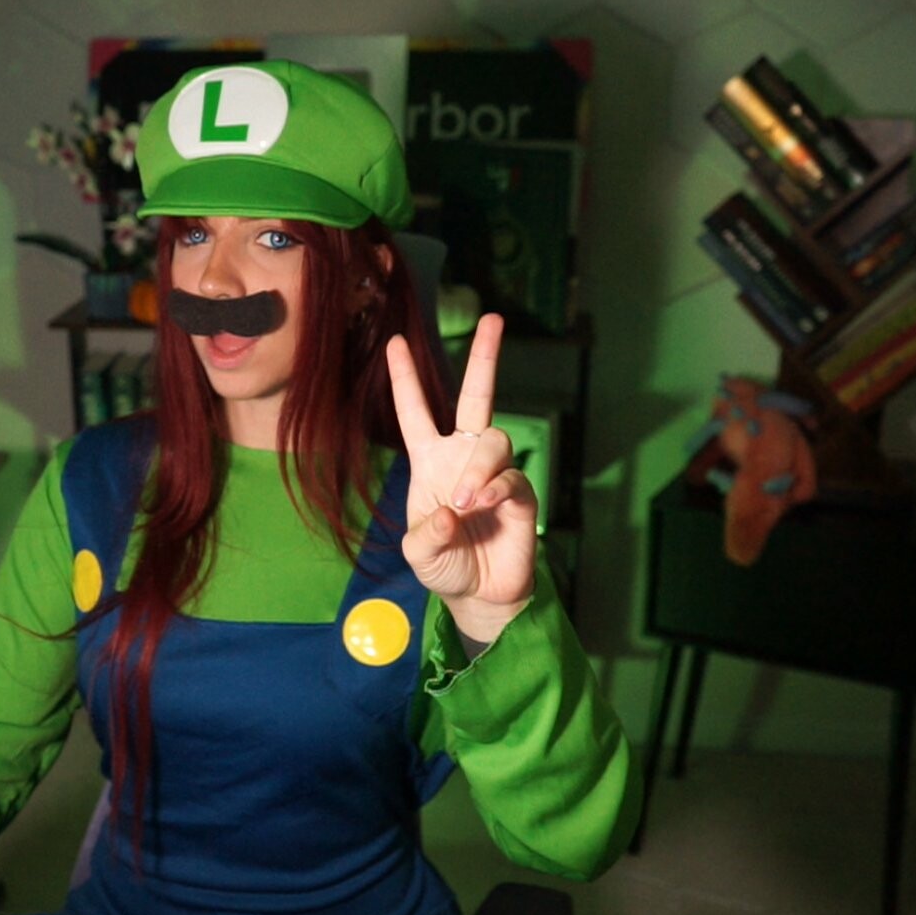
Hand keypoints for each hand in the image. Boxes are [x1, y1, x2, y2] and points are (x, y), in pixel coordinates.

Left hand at [386, 313, 537, 643]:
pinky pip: (512, 476)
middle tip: (493, 319)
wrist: (480, 595)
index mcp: (430, 460)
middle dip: (485, 356)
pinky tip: (483, 505)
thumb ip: (426, 533)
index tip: (395, 341)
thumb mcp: (419, 552)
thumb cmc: (445, 565)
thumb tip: (454, 509)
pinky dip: (496, 487)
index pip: (417, 411)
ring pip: (494, 439)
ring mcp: (494, 472)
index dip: (405, 378)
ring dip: (478, 467)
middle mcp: (464, 457)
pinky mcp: (520, 494)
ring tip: (466, 501)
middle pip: (477, 396)